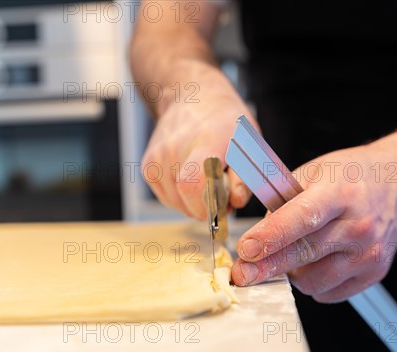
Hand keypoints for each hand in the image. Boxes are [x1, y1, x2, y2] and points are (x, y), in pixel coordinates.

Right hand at [140, 63, 254, 219]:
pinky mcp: (148, 166)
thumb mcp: (249, 144)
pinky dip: (181, 198)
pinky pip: (166, 198)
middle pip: (186, 200)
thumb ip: (245, 177)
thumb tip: (234, 202)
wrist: (194, 97)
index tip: (223, 204)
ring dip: (194, 204)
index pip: (192, 184)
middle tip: (221, 194)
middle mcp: (174, 149)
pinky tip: (191, 179)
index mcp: (204, 142)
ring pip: (176, 204)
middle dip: (207, 208)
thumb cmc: (227, 123)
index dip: (207, 205)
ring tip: (206, 183)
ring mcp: (157, 157)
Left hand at [230, 137, 396, 302]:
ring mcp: (370, 253)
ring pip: (312, 280)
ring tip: (296, 251)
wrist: (396, 184)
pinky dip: (313, 282)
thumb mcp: (311, 172)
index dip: (271, 237)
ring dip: (292, 272)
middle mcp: (359, 225)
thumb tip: (256, 238)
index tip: (245, 250)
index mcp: (340, 192)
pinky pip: (328, 293)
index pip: (303, 218)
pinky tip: (316, 261)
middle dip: (266, 267)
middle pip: (304, 254)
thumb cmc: (349, 177)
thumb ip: (280, 202)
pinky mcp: (374, 273)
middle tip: (242, 274)